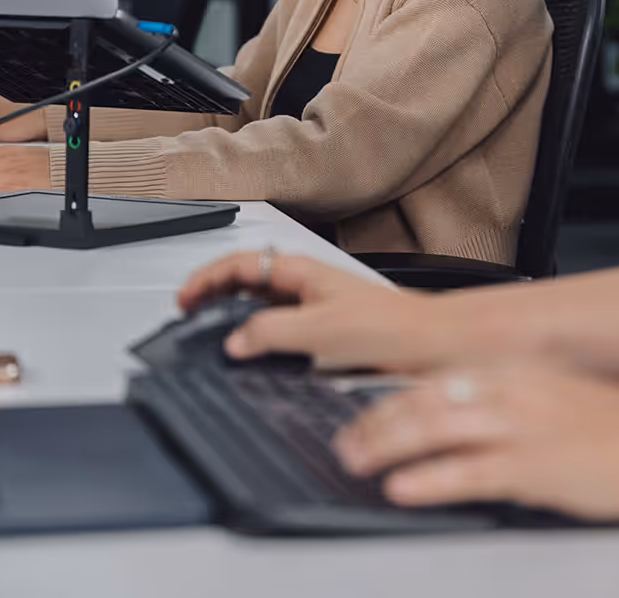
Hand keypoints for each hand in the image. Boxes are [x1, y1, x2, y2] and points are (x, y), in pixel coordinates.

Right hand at [178, 252, 450, 371]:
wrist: (433, 345)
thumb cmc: (391, 327)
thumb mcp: (319, 330)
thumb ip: (271, 332)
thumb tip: (235, 341)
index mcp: (302, 271)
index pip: (240, 264)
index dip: (207, 278)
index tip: (185, 299)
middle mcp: (307, 285)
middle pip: (246, 281)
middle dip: (213, 293)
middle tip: (189, 313)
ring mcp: (316, 307)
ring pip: (261, 305)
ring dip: (233, 315)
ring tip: (211, 332)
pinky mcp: (326, 332)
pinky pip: (280, 329)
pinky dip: (258, 337)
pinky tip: (255, 355)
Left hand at [334, 361, 618, 522]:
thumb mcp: (555, 401)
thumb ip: (507, 403)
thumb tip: (459, 415)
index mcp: (515, 372)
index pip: (435, 377)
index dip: (391, 396)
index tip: (363, 410)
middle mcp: (511, 391)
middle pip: (423, 399)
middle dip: (376, 421)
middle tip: (348, 442)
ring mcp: (521, 427)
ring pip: (434, 427)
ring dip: (387, 445)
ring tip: (358, 460)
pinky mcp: (534, 467)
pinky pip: (467, 471)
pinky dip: (428, 479)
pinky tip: (402, 487)